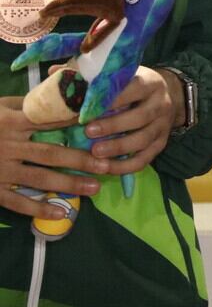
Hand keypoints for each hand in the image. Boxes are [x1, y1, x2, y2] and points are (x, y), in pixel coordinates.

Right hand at [0, 97, 108, 220]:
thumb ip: (25, 104)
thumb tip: (57, 94)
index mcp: (12, 122)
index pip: (50, 121)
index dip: (76, 124)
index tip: (102, 126)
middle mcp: (9, 145)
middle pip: (50, 153)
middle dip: (80, 160)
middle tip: (106, 165)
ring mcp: (0, 169)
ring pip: (39, 177)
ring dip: (68, 184)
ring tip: (94, 188)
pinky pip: (16, 200)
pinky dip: (38, 207)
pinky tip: (59, 212)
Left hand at [83, 66, 179, 173]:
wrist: (168, 94)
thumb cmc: (133, 84)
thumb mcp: (119, 74)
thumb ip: (89, 75)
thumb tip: (54, 72)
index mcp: (150, 83)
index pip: (134, 89)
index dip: (111, 100)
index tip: (88, 108)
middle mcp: (161, 104)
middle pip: (141, 116)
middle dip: (113, 126)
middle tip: (88, 132)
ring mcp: (163, 125)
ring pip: (143, 139)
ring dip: (119, 147)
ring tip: (95, 153)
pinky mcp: (162, 143)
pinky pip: (145, 158)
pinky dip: (126, 166)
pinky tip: (107, 169)